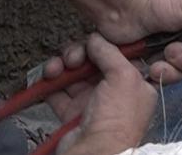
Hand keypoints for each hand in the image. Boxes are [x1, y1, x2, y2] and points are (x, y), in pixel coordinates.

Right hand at [50, 35, 156, 154]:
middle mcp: (115, 93)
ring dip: (61, 67)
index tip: (93, 41)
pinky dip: (49, 83)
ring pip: (74, 74)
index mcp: (135, 84)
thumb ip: (109, 52)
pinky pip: (58, 92)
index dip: (104, 46)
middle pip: (93, 63)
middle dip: (78, 55)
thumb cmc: (117, 120)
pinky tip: (45, 78)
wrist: (94, 154)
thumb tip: (96, 38)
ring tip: (54, 70)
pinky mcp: (72, 114)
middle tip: (72, 59)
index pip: (118, 56)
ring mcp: (92, 104)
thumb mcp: (123, 76)